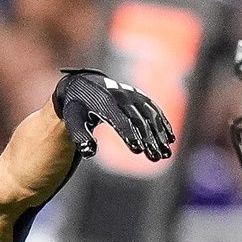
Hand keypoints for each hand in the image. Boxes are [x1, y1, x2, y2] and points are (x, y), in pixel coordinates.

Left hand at [52, 69, 173, 160]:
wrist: (82, 83)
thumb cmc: (76, 107)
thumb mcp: (72, 119)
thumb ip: (80, 136)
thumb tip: (89, 152)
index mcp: (104, 101)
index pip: (120, 119)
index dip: (129, 134)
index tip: (138, 150)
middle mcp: (121, 95)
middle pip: (138, 119)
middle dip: (148, 139)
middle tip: (155, 157)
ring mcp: (132, 94)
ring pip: (149, 116)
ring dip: (159, 134)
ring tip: (165, 154)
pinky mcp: (139, 96)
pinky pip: (154, 110)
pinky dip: (163, 124)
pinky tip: (170, 139)